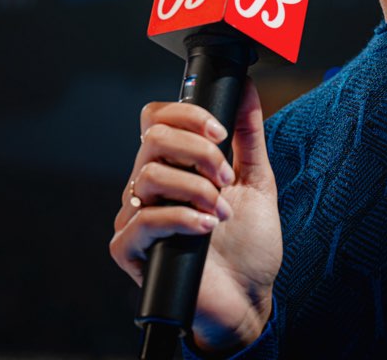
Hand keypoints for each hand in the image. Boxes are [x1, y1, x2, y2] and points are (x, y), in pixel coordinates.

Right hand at [110, 77, 281, 351]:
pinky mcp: (129, 248)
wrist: (247, 296)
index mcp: (175, 162)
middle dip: (198, 151)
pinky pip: (143, 219)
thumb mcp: (257, 179)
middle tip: (226, 177)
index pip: (158, 117)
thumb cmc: (249, 240)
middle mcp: (150, 183)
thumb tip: (248, 90)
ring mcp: (136, 214)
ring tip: (221, 211)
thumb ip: (249, 135)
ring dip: (196, 189)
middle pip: (153, 138)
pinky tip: (206, 228)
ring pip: (149, 175)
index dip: (187, 114)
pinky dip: (181, 218)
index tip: (221, 132)